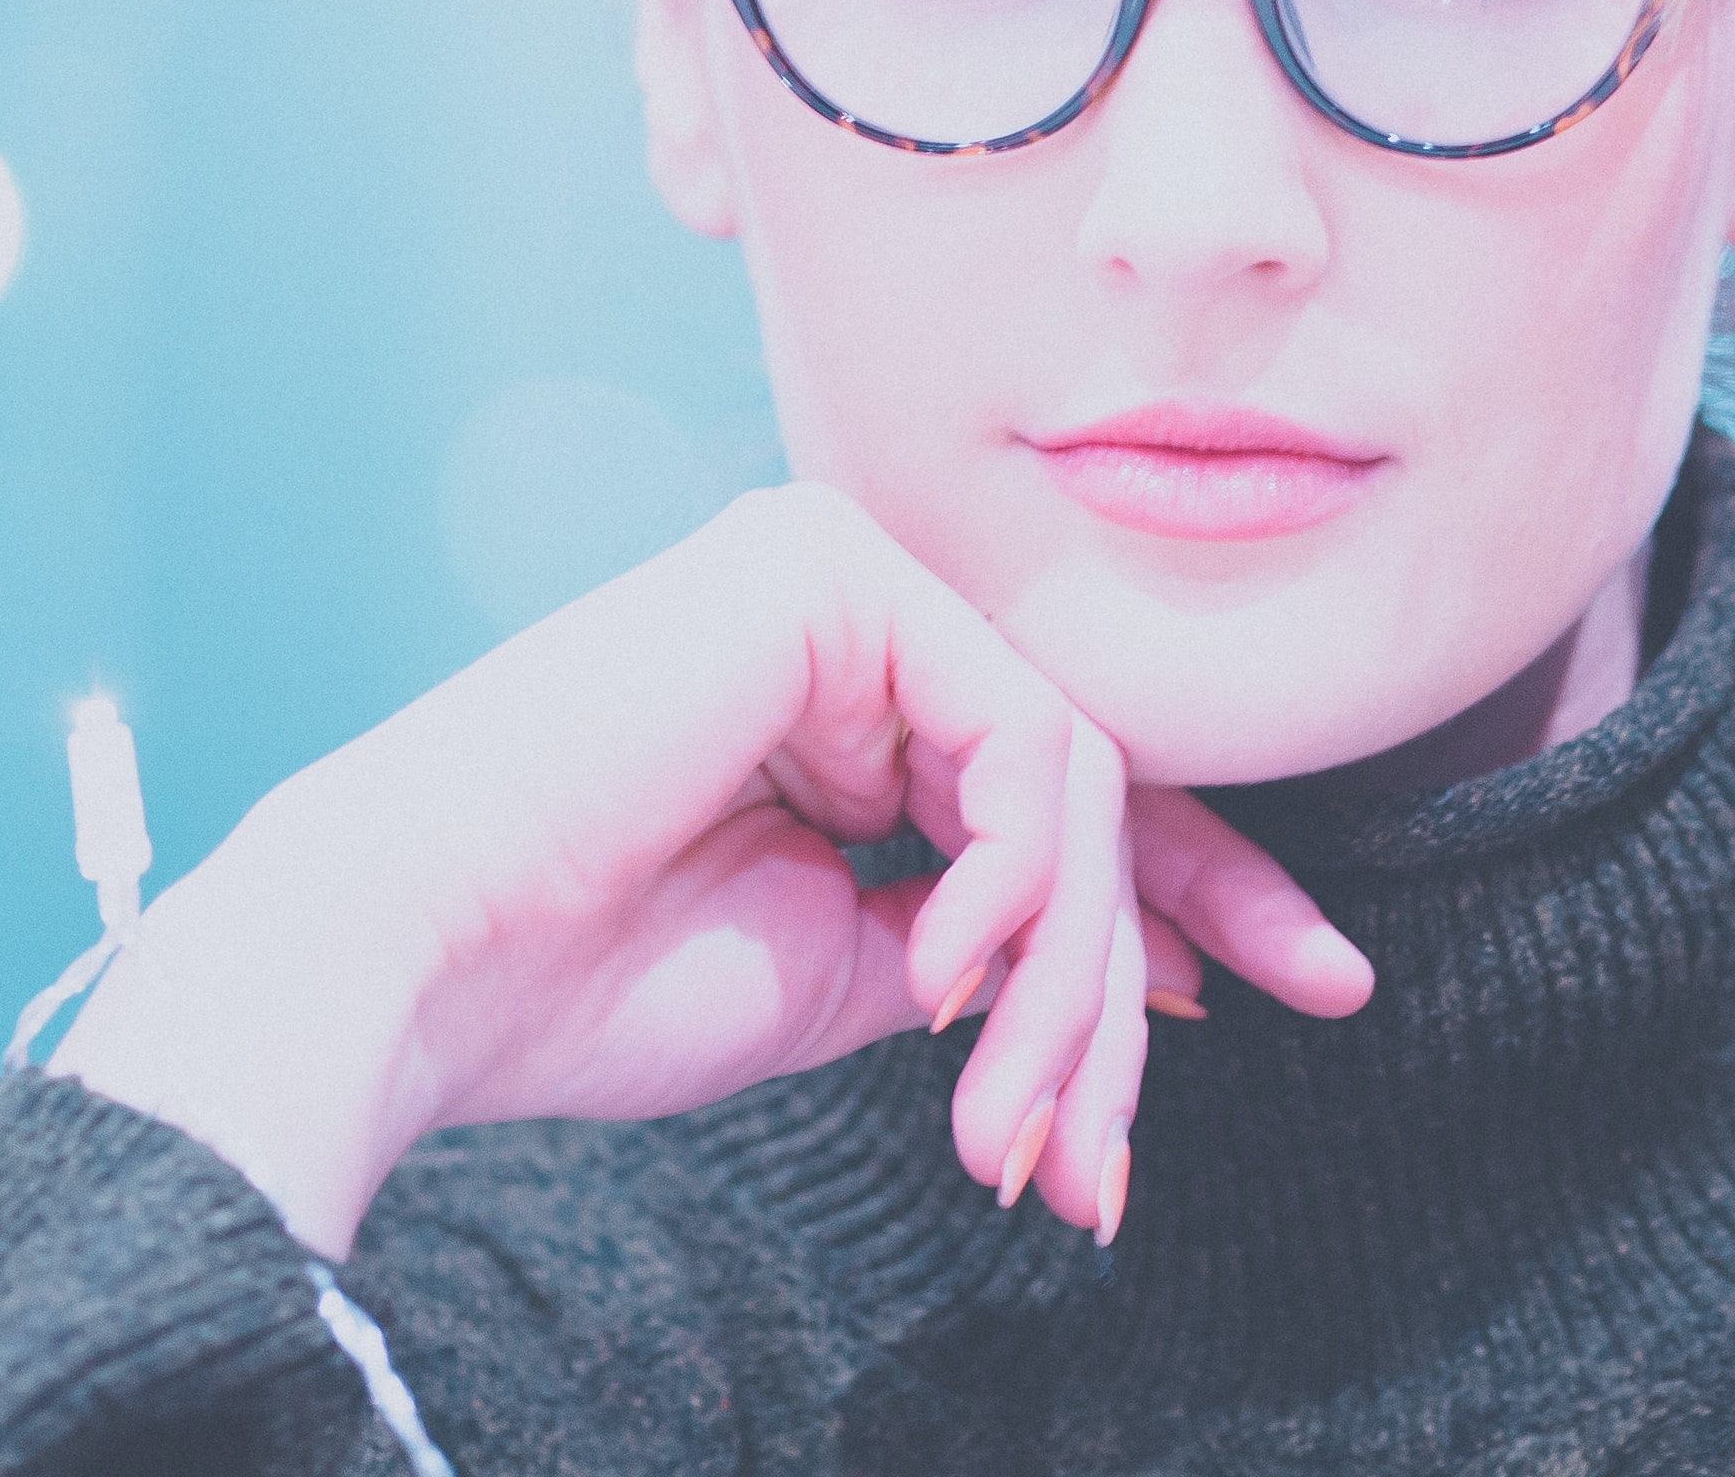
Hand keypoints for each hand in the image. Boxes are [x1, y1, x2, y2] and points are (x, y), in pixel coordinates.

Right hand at [50, 482, 1375, 1254]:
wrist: (415, 963)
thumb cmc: (586, 979)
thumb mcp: (842, 971)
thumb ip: (988, 941)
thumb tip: (1165, 966)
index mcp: (842, 687)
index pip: (1066, 780)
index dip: (1201, 891)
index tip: (1319, 988)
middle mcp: (853, 604)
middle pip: (1084, 784)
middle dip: (1125, 991)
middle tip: (1100, 1166)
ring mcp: (841, 571)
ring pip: (1068, 779)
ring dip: (1063, 982)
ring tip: (1006, 1124)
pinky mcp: (827, 569)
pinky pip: (1020, 741)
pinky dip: (1011, 888)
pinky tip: (937, 978)